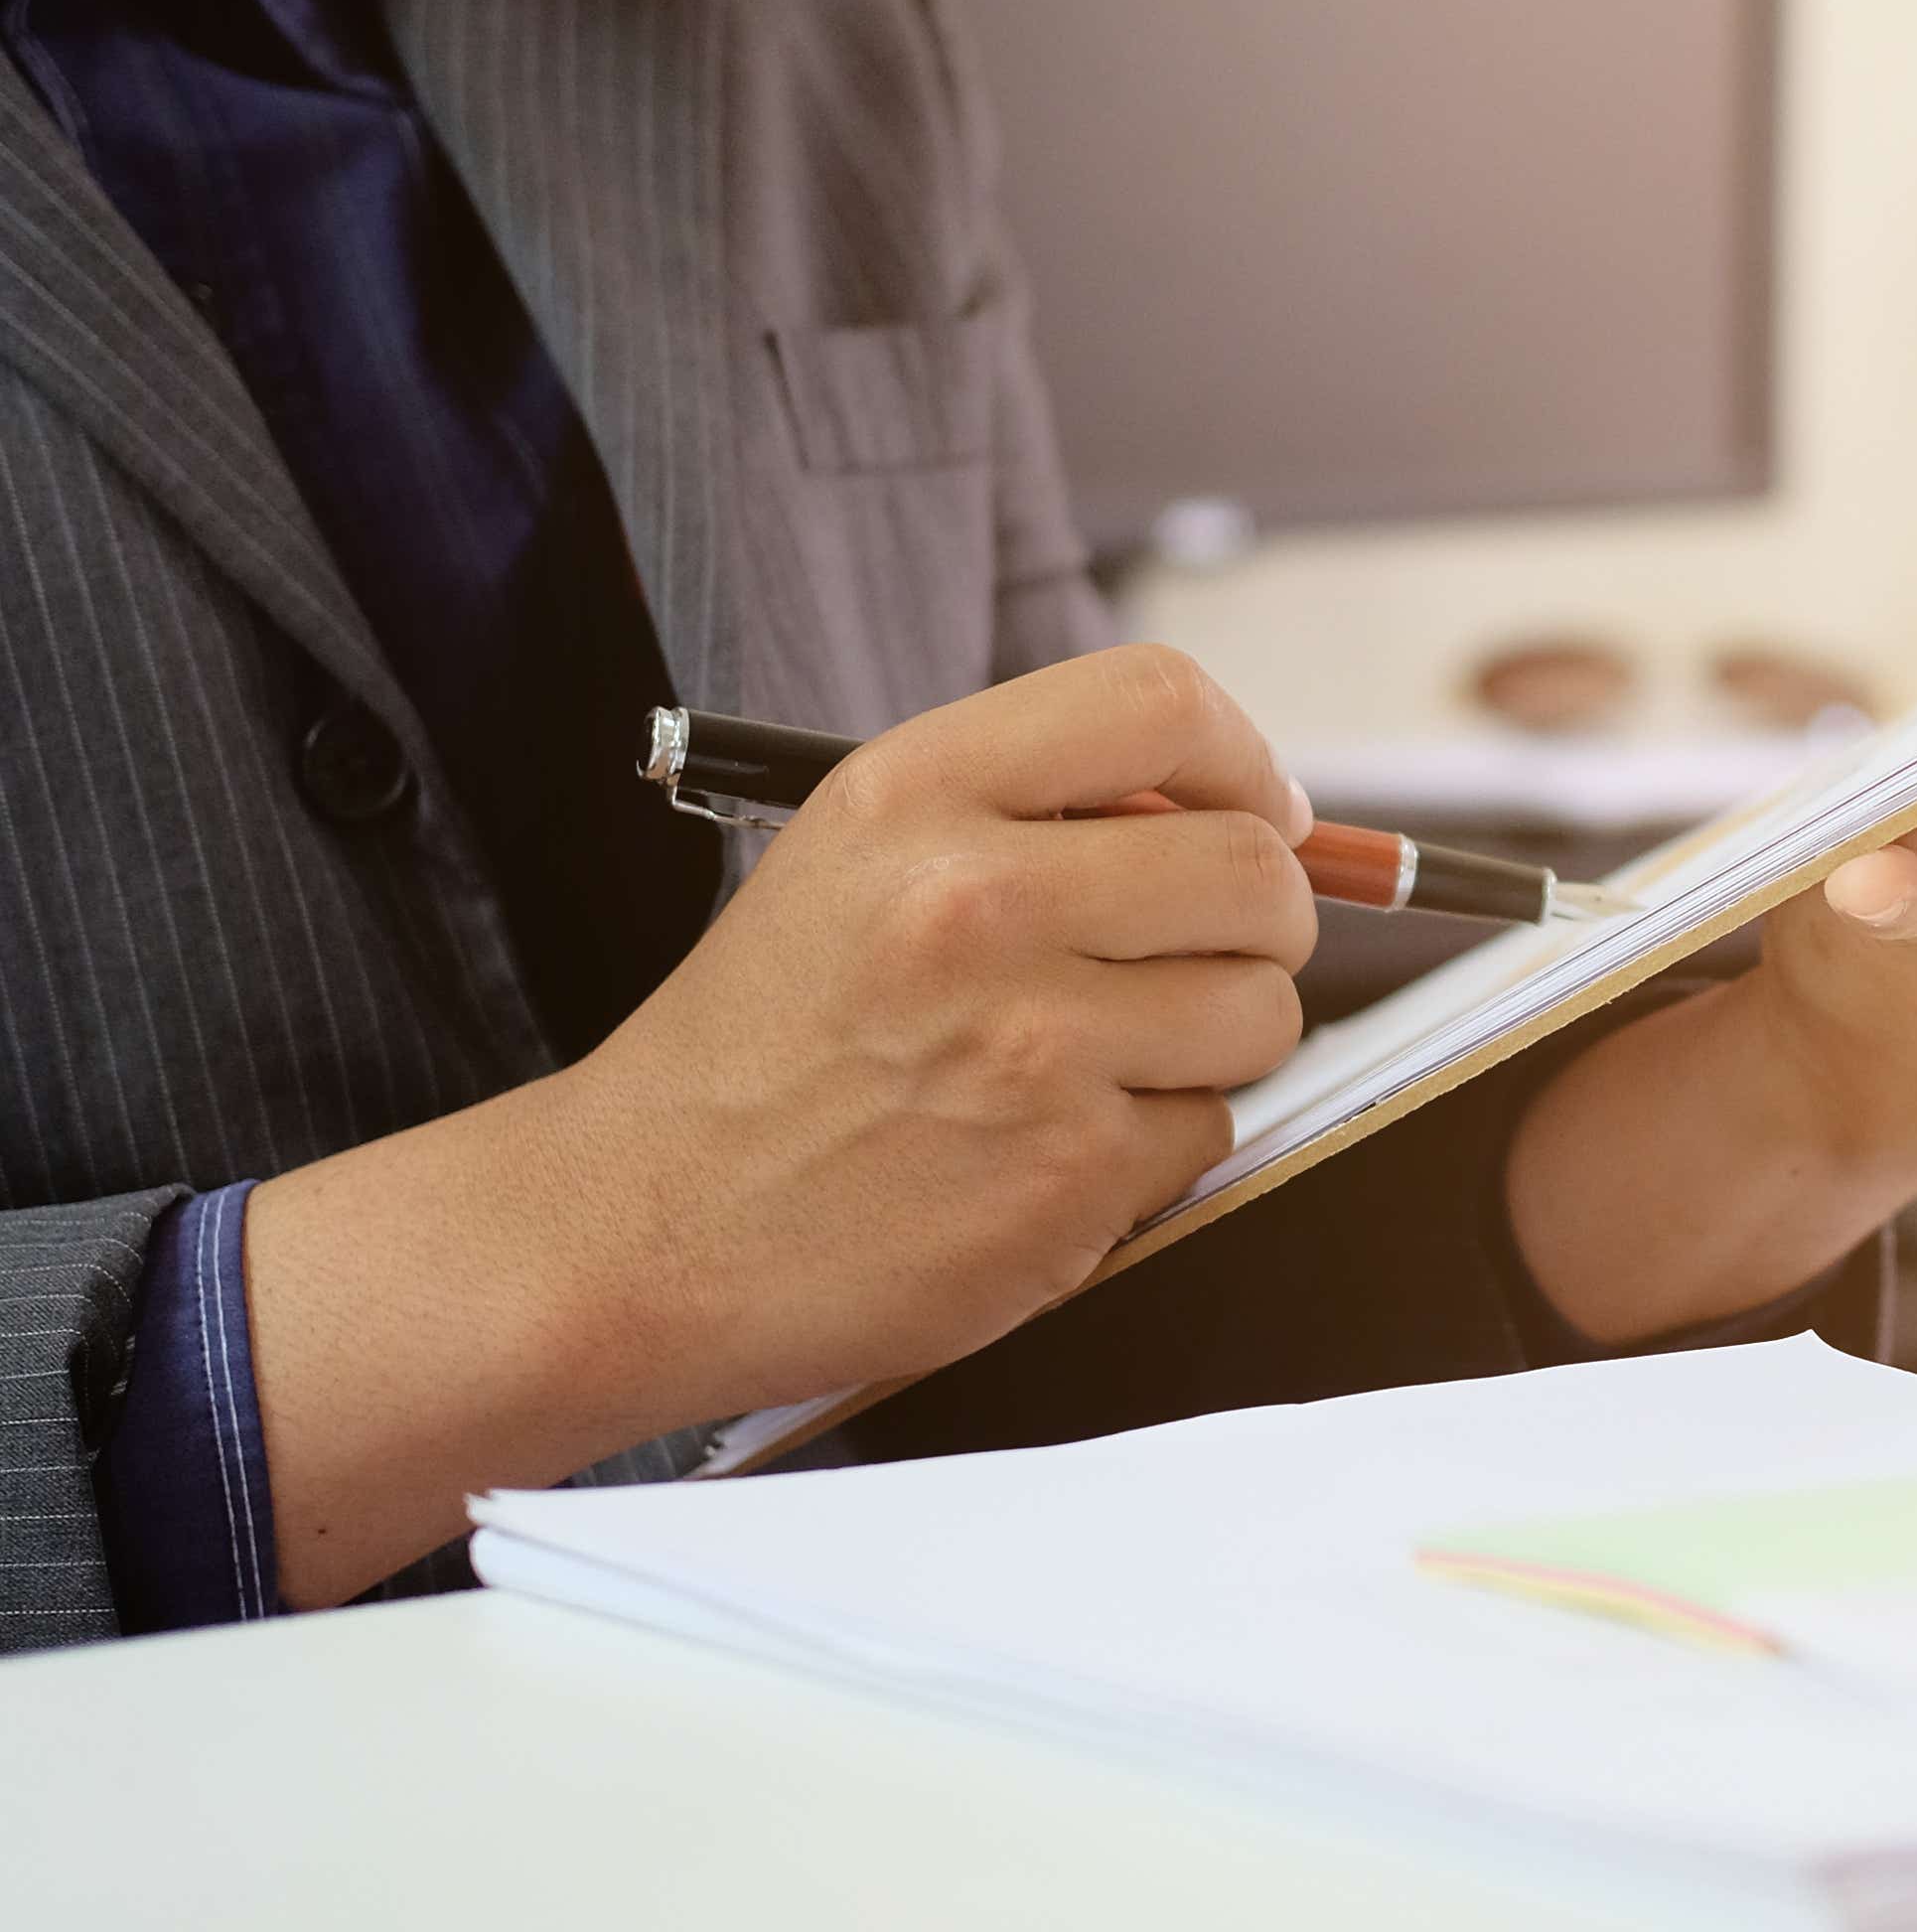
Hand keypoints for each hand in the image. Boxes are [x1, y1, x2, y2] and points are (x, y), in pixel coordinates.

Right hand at [244, 644, 1315, 1599]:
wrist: (640, 1226)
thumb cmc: (763, 1044)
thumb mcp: (856, 861)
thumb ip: (1035, 814)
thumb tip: (1251, 818)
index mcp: (914, 792)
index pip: (1161, 704)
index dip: (1245, 759)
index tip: (1260, 812)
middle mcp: (975, 903)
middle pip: (1255, 872)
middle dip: (1261, 920)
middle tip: (1201, 957)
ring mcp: (1031, 1047)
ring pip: (1261, 1012)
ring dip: (1215, 1042)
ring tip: (1095, 1065)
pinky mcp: (1068, 1177)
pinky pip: (1210, 1130)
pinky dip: (1155, 1146)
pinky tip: (1045, 1150)